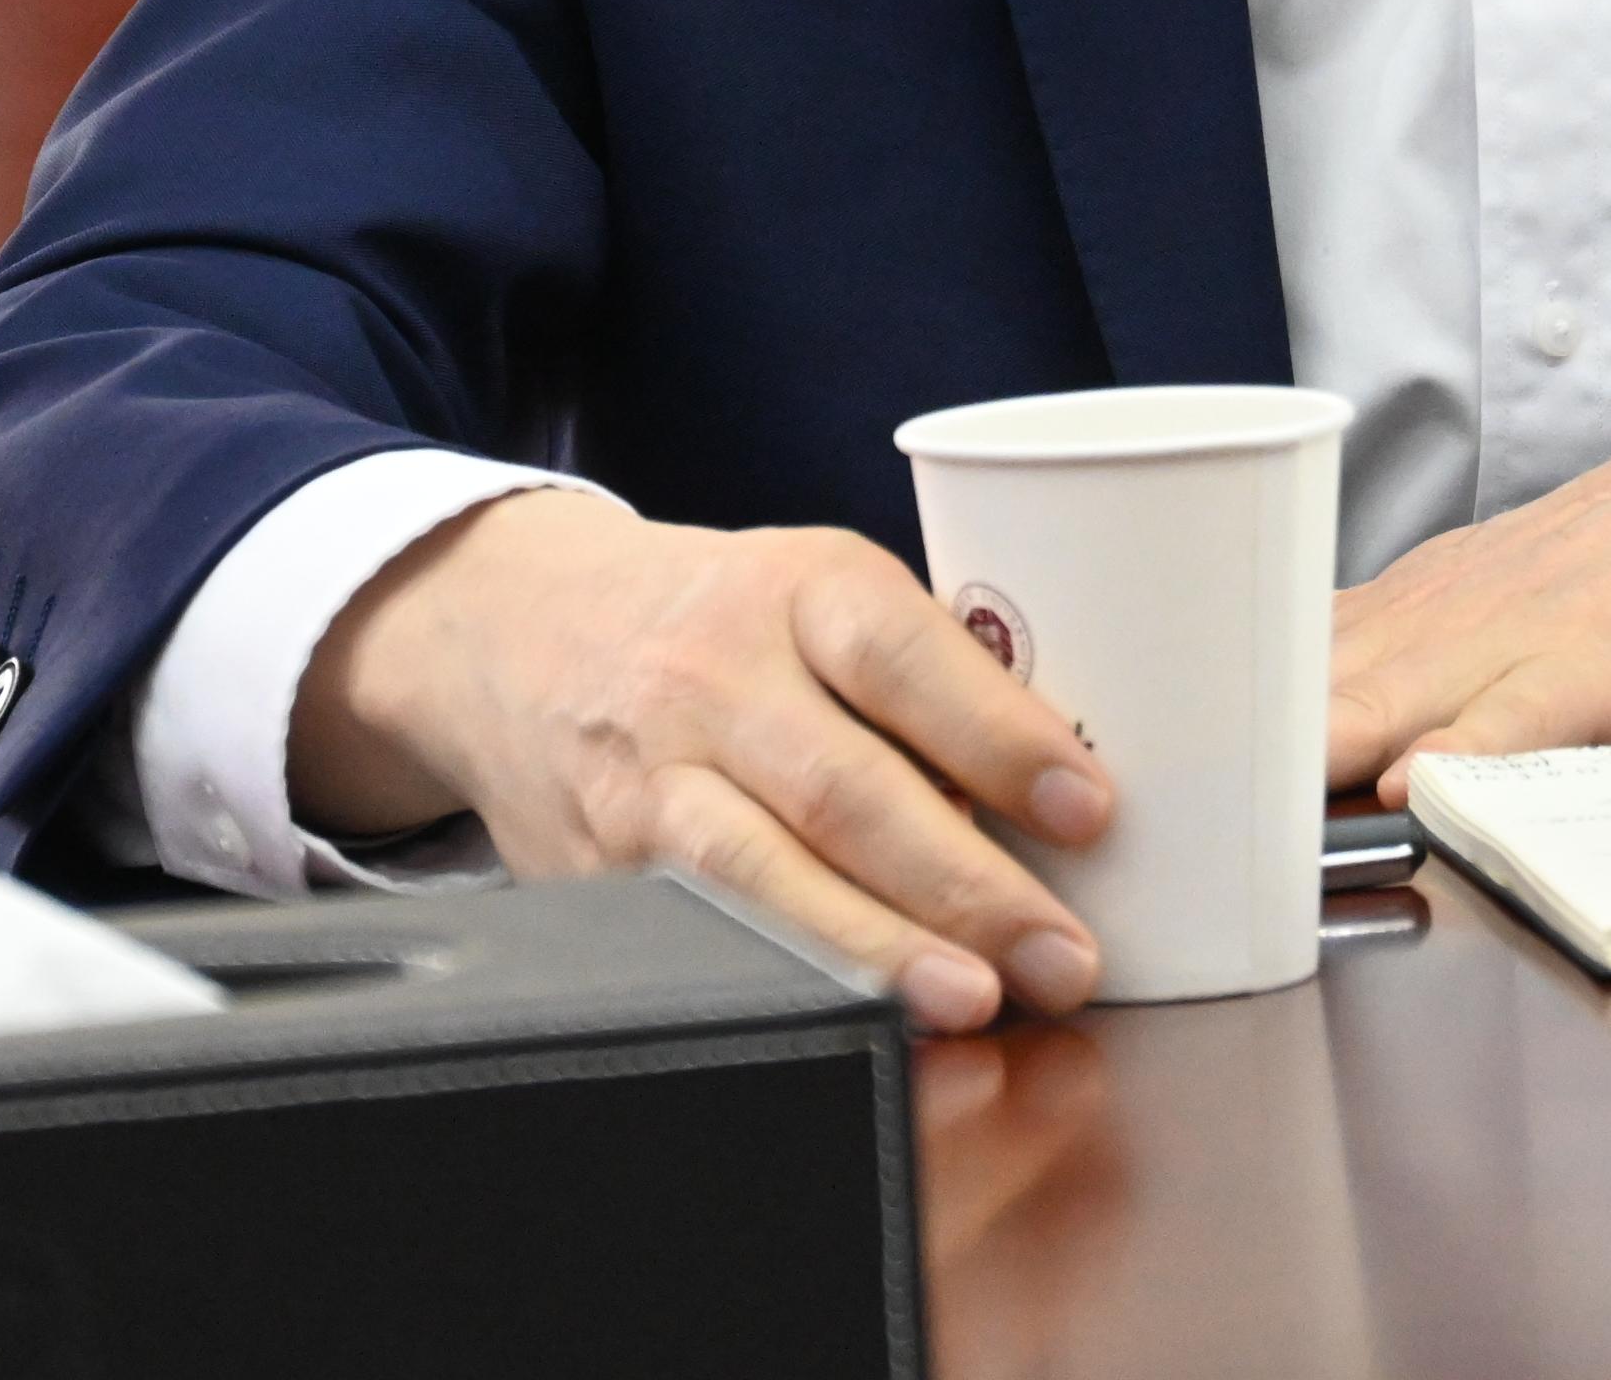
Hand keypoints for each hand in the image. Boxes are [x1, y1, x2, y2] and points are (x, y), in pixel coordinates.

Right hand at [294, 488, 1114, 1029]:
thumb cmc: (726, 619)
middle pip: (843, 789)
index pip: (903, 656)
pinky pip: (700, 936)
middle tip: (1062, 955)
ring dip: (876, 951)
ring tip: (972, 1002)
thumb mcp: (823, 595)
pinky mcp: (601, 869)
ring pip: (759, 875)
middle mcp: (713, 677)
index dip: (1000, 738)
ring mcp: (648, 778)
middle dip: (964, 887)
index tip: (1090, 810)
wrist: (519, 628)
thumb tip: (1067, 800)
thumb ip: (932, 678)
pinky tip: (859, 1023)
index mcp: (798, 588)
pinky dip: (785, 982)